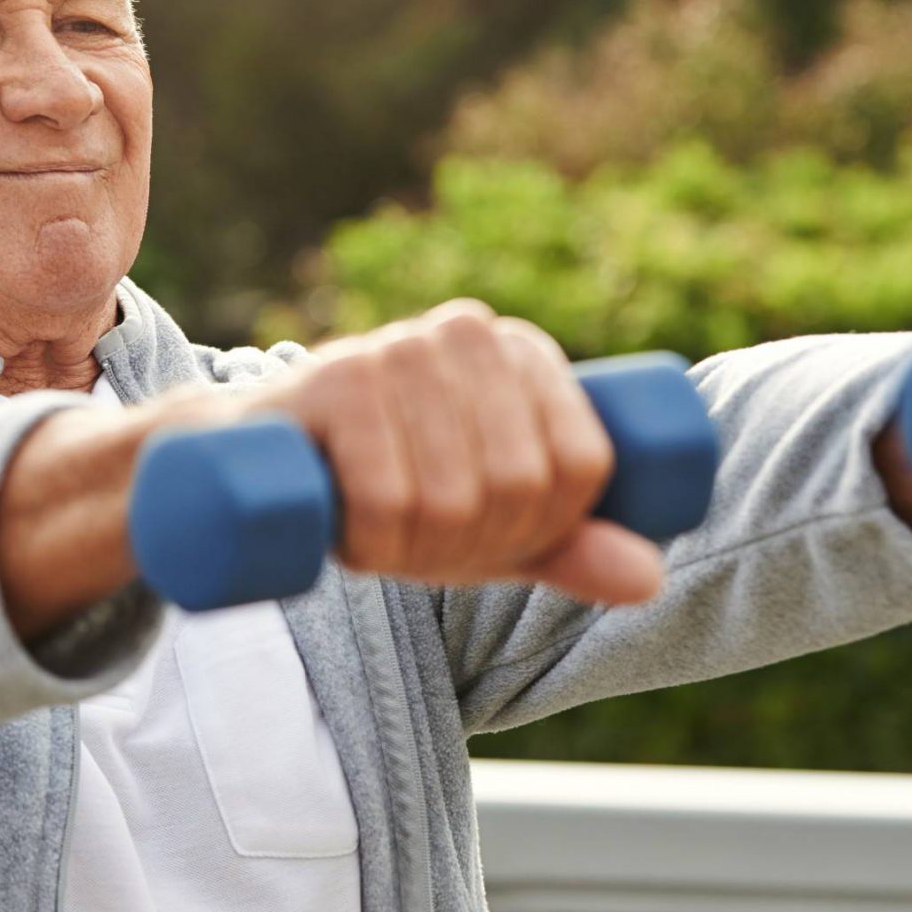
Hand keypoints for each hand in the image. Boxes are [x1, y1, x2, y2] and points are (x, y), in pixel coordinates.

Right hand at [247, 299, 667, 603]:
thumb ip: (572, 547)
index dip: (541, 528)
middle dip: (468, 543)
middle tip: (414, 539)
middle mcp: (469, 332)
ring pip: (452, 498)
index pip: (583, 468)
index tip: (485, 533)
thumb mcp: (490, 526)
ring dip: (409, 550)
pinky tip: (344, 535)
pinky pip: (386, 493)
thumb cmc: (392, 492)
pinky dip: (369, 539)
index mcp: (523, 354)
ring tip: (375, 532)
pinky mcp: (336, 378)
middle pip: (519, 485)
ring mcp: (401, 347)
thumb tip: (651, 580)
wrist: (259, 468)